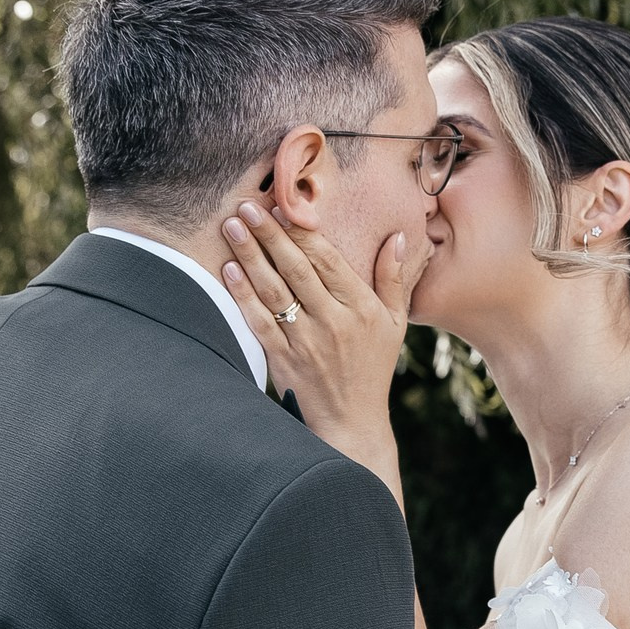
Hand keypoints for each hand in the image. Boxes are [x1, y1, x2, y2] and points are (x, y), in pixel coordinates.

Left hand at [220, 202, 422, 493]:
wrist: (353, 424)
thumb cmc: (373, 370)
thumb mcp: (395, 325)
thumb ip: (394, 280)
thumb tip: (399, 237)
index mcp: (361, 308)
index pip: (327, 260)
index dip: (302, 231)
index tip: (282, 205)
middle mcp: (334, 321)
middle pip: (296, 268)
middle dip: (270, 233)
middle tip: (247, 205)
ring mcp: (306, 341)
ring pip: (274, 290)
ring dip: (250, 256)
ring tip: (233, 226)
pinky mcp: (284, 360)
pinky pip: (260, 322)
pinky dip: (243, 295)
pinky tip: (229, 270)